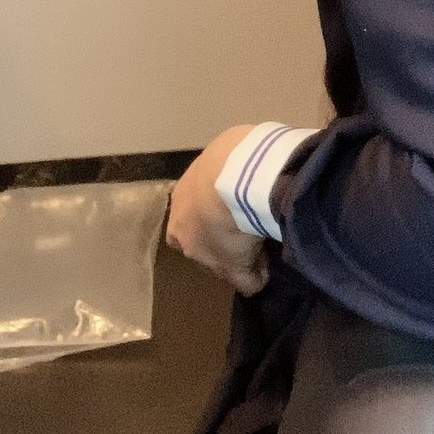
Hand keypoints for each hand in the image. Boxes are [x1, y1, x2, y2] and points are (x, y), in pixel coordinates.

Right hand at [165, 124, 270, 296]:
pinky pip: (228, 168)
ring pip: (209, 191)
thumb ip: (243, 281)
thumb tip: (254, 284)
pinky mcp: (214, 149)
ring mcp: (194, 172)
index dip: (214, 255)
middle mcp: (178, 201)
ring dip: (227, 199)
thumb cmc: (228, 230)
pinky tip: (256, 181)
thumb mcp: (236, 266)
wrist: (233, 178)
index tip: (239, 255)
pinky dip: (239, 176)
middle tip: (248, 230)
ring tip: (254, 203)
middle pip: (198, 218)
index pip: (190, 248)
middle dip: (219, 225)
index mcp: (177, 231)